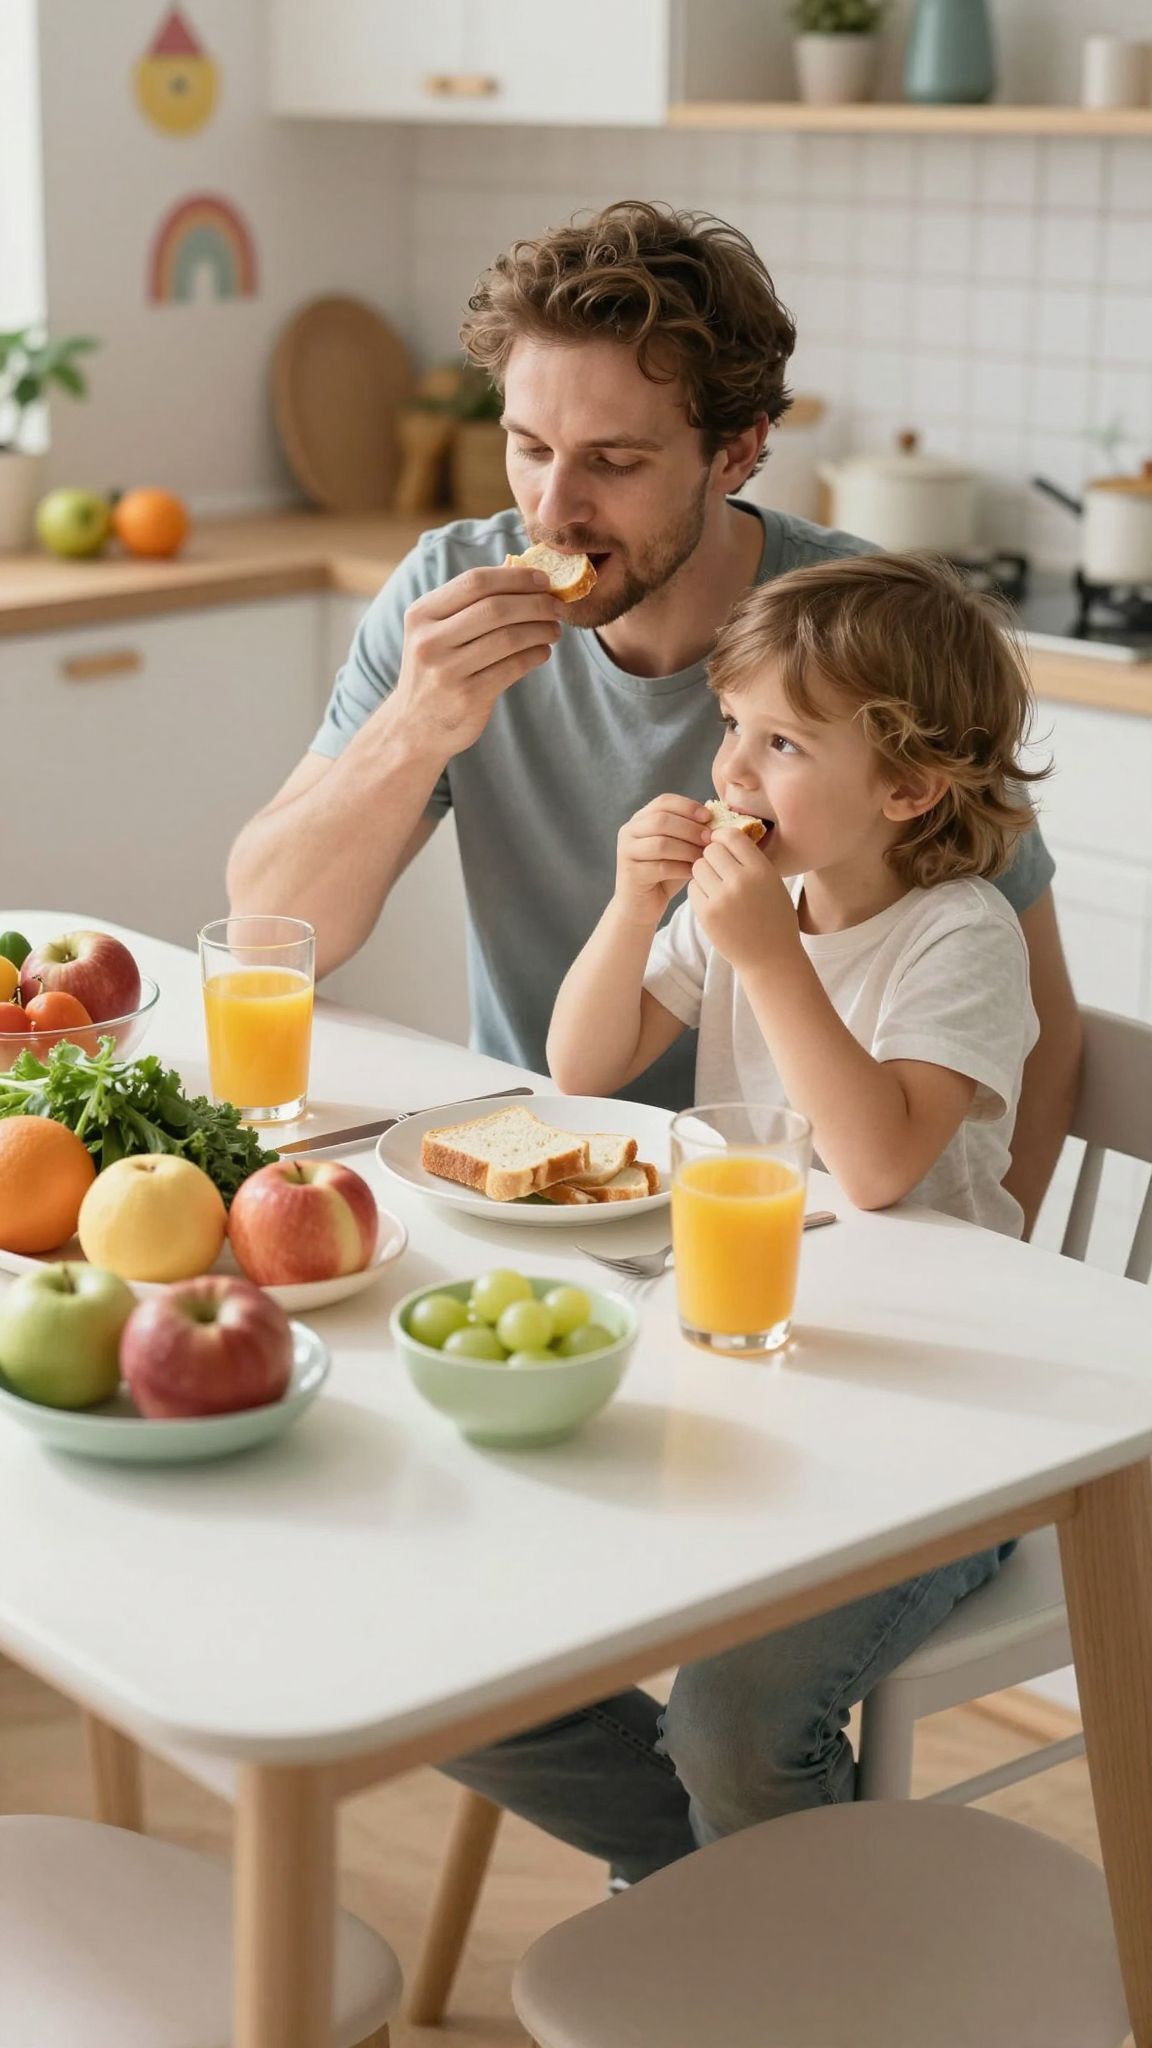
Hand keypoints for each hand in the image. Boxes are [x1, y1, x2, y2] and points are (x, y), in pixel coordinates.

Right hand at [393, 566, 563, 760]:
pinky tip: (542, 652)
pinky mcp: (467, 697)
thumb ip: (469, 605)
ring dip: (541, 630)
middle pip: (495, 608)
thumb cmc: (435, 671)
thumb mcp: (436, 633)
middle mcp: (429, 640)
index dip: (515, 577)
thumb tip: (522, 574)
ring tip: (554, 630)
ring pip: (509, 638)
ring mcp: (447, 671)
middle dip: (536, 604)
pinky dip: (535, 655)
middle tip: (557, 607)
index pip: (475, 582)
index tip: (544, 580)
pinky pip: (513, 667)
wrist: (414, 728)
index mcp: (421, 614)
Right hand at [614, 795, 710, 928]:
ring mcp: (627, 852)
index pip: (664, 801)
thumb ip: (691, 830)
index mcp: (640, 819)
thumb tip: (718, 814)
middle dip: (690, 828)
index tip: (709, 817)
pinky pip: (661, 867)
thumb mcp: (679, 847)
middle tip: (710, 839)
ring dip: (688, 849)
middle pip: (661, 820)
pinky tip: (695, 873)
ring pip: (661, 844)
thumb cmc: (665, 874)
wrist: (641, 906)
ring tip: (705, 857)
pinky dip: (682, 868)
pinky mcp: (631, 873)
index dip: (688, 806)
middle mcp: (629, 831)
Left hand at [688, 828, 798, 973]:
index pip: (732, 836)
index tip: (721, 843)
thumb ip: (751, 860)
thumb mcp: (773, 882)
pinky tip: (712, 899)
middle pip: (711, 850)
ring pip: (698, 867)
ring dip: (704, 872)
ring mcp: (722, 898)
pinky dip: (699, 890)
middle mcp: (741, 881)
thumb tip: (723, 835)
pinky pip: (693, 888)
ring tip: (716, 884)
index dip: (723, 837)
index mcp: (761, 870)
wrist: (771, 958)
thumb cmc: (774, 917)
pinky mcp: (706, 914)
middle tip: (719, 868)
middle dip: (712, 856)